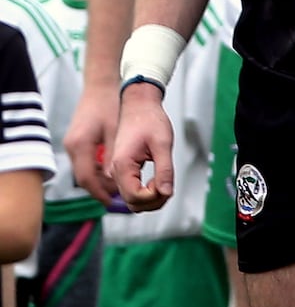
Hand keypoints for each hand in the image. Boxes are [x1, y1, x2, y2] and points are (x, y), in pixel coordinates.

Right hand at [65, 81, 121, 203]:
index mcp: (80, 145)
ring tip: (116, 186)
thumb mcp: (115, 133)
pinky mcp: (74, 140)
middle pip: (82, 178)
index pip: (86, 179)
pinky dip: (95, 170)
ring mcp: (71, 143)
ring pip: (83, 171)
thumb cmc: (109, 105)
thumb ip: (112, 157)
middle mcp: (71, 146)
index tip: (112, 202)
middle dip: (99, 189)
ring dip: (97, 180)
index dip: (99, 193)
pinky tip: (109, 171)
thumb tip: (113, 180)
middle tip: (117, 197)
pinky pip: (83, 162)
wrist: (100, 85)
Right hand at [110, 82, 173, 210]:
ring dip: (149, 198)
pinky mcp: (121, 169)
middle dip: (152, 201)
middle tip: (167, 186)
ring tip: (163, 183)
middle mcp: (114, 170)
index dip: (153, 196)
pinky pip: (130, 189)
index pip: (135, 197)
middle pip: (131, 202)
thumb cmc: (148, 118)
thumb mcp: (163, 143)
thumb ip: (165, 170)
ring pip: (130, 199)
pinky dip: (144, 191)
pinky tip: (156, 181)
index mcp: (122, 164)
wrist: (138, 103)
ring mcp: (116, 170)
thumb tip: (166, 192)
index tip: (165, 183)